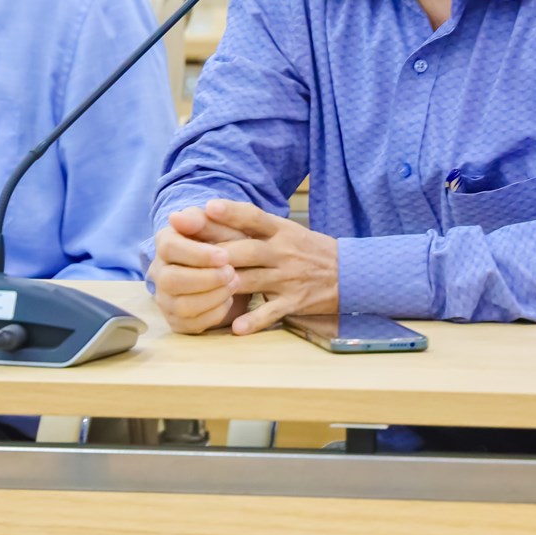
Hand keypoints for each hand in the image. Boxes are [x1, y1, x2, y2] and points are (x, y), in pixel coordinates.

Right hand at [146, 206, 249, 333]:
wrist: (234, 265)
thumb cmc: (224, 241)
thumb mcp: (219, 225)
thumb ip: (202, 219)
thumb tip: (176, 217)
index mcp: (165, 242)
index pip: (169, 248)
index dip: (197, 254)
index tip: (224, 256)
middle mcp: (159, 272)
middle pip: (170, 280)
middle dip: (205, 278)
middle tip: (232, 272)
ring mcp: (165, 299)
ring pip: (180, 305)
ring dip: (213, 296)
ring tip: (234, 284)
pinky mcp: (177, 320)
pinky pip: (191, 324)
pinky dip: (215, 313)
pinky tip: (229, 300)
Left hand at [204, 199, 339, 334]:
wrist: (350, 273)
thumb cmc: (307, 249)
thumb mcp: (287, 230)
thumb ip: (253, 225)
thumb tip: (209, 212)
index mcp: (281, 230)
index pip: (253, 217)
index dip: (231, 212)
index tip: (208, 207)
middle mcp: (283, 251)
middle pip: (246, 249)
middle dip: (215, 252)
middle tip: (186, 252)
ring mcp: (288, 277)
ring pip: (252, 280)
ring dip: (227, 284)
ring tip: (201, 289)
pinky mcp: (295, 301)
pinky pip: (272, 312)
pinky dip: (254, 321)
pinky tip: (236, 328)